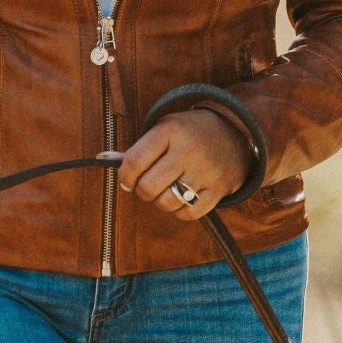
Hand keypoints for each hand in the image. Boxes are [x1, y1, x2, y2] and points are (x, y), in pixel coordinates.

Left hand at [119, 104, 248, 222]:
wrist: (236, 132)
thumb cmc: (190, 132)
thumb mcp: (165, 129)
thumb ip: (137, 148)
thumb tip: (104, 159)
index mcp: (171, 131)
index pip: (135, 161)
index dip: (124, 177)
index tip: (127, 180)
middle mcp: (189, 150)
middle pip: (149, 187)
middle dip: (142, 191)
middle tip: (147, 186)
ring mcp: (206, 171)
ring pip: (167, 203)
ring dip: (161, 202)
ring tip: (166, 190)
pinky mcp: (219, 189)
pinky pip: (189, 214)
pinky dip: (180, 211)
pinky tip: (181, 198)